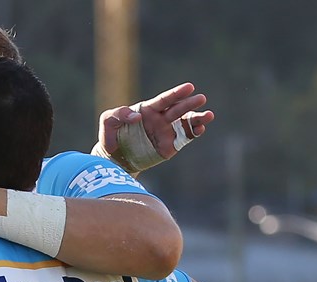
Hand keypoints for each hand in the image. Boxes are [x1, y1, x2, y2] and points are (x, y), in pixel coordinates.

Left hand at [99, 82, 213, 158]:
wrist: (115, 160)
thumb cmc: (110, 137)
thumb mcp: (108, 121)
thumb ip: (119, 114)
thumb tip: (137, 116)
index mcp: (148, 109)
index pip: (165, 99)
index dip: (176, 93)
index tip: (189, 87)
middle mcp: (160, 118)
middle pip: (178, 109)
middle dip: (190, 104)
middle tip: (201, 98)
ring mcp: (167, 132)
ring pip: (186, 122)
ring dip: (198, 118)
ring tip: (209, 115)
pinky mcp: (171, 146)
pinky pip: (185, 137)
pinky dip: (194, 132)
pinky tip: (201, 129)